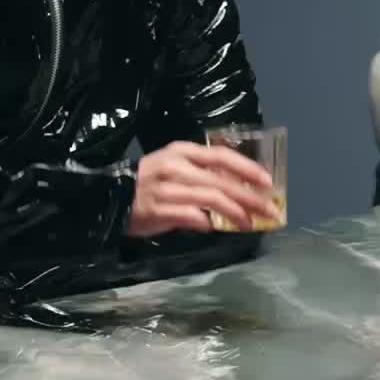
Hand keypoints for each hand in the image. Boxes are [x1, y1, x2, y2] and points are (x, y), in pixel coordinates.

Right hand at [125, 141, 275, 237]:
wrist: (110, 196)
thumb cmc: (149, 182)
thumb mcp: (175, 166)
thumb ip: (202, 173)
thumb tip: (238, 188)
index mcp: (182, 151)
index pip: (221, 155)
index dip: (247, 168)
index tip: (267, 181)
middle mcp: (176, 166)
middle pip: (222, 181)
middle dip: (250, 197)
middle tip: (269, 210)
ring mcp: (167, 188)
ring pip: (211, 199)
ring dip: (235, 212)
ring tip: (249, 223)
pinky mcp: (159, 210)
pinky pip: (192, 217)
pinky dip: (208, 223)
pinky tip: (216, 228)